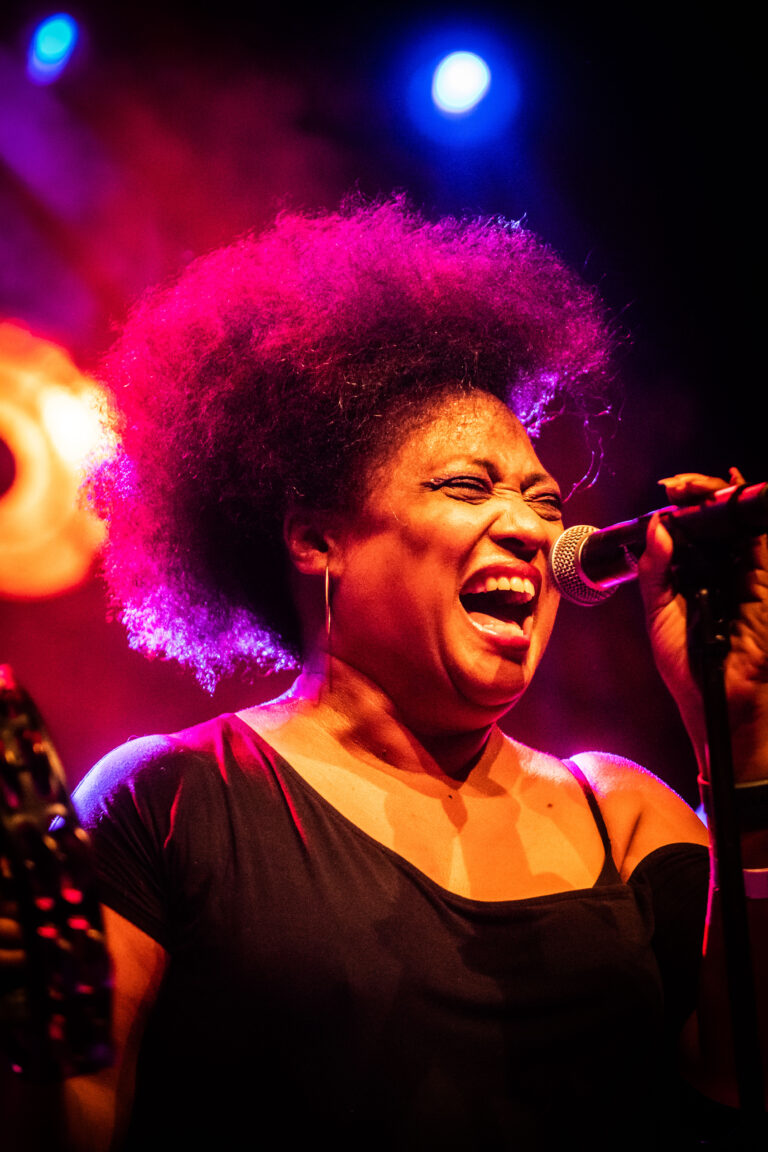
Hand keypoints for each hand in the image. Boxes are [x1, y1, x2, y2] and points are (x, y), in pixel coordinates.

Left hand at [638, 469, 767, 780]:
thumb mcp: (659, 613)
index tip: (670, 489)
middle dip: (703, 493)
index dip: (686, 503)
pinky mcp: (765, 587)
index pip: (696, 528)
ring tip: (698, 489)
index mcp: (697, 575)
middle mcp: (724, 572)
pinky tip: (732, 499)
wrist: (714, 706)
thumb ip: (656, 570)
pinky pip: (761, 546)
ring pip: (742, 525)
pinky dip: (749, 518)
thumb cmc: (688, 669)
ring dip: (722, 499)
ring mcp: (748, 578)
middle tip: (680, 485)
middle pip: (720, 519)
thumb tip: (657, 525)